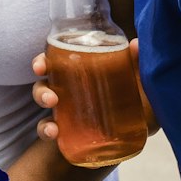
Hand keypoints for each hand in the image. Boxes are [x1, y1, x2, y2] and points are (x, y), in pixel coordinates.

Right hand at [33, 40, 155, 140]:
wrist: (137, 137)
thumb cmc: (135, 106)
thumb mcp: (139, 86)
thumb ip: (137, 66)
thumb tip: (136, 44)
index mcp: (80, 73)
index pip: (56, 61)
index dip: (43, 61)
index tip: (41, 66)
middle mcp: (68, 89)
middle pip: (44, 81)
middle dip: (41, 84)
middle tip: (50, 93)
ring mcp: (65, 111)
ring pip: (43, 101)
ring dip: (43, 100)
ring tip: (52, 105)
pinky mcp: (66, 132)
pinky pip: (46, 128)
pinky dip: (45, 129)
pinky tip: (53, 132)